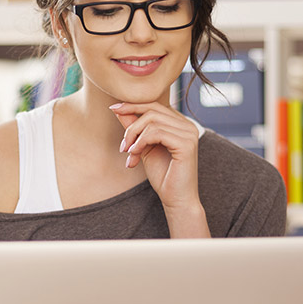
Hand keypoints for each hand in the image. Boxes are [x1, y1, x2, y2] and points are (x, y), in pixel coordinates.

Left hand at [110, 102, 209, 236]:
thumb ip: (134, 128)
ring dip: (134, 137)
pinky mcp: (186, 144)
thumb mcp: (143, 147)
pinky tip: (135, 155)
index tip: (114, 108)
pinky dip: (141, 142)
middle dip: (131, 126)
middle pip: (152, 110)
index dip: (133, 105)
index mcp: (179, 124)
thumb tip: (119, 109)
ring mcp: (189, 133)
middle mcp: (187, 125)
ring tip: (129, 154)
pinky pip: (157, 133)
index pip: (154, 105)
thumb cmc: (162, 175)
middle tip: (123, 146)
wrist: (175, 198)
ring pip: (152, 121)